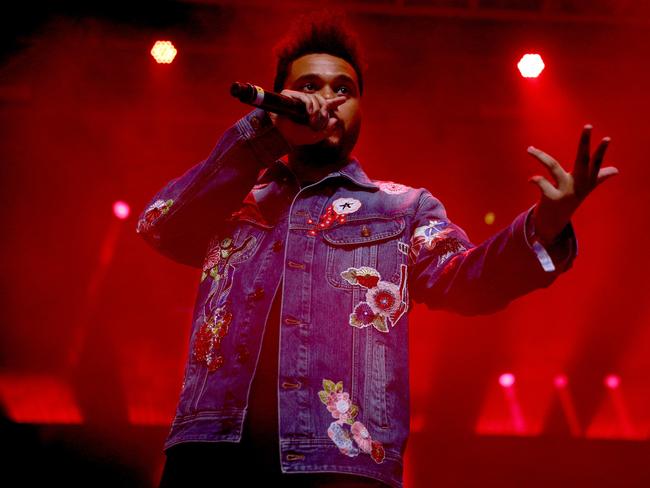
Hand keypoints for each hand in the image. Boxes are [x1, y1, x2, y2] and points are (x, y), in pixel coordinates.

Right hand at [269, 89, 346, 146]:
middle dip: (325, 110)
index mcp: (311, 113)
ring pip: (315, 98)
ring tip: (313, 121)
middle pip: (322, 101)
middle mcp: (305, 104)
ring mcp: (298, 98)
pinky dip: (310, 105)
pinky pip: (306, 97)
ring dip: (317, 110)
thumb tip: (335, 119)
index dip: (335, 102)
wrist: (277, 133)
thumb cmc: (293, 135)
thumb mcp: (313, 137)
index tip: (343, 99)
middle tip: (322, 120)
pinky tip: (309, 113)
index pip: (325, 105)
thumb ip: (326, 131)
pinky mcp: (290, 94)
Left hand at [527, 124, 619, 245]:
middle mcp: (577, 184)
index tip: (606, 138)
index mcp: (586, 180)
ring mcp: (565, 191)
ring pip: (553, 167)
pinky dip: (536, 180)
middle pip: (583, 159)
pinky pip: (542, 183)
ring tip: (529, 149)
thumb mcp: (585, 188)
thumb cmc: (570, 200)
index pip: (596, 163)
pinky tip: (531, 179)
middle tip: (588, 126)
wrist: (554, 223)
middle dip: (585, 143)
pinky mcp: (551, 198)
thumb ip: (599, 177)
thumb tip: (615, 170)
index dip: (601, 151)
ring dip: (541, 156)